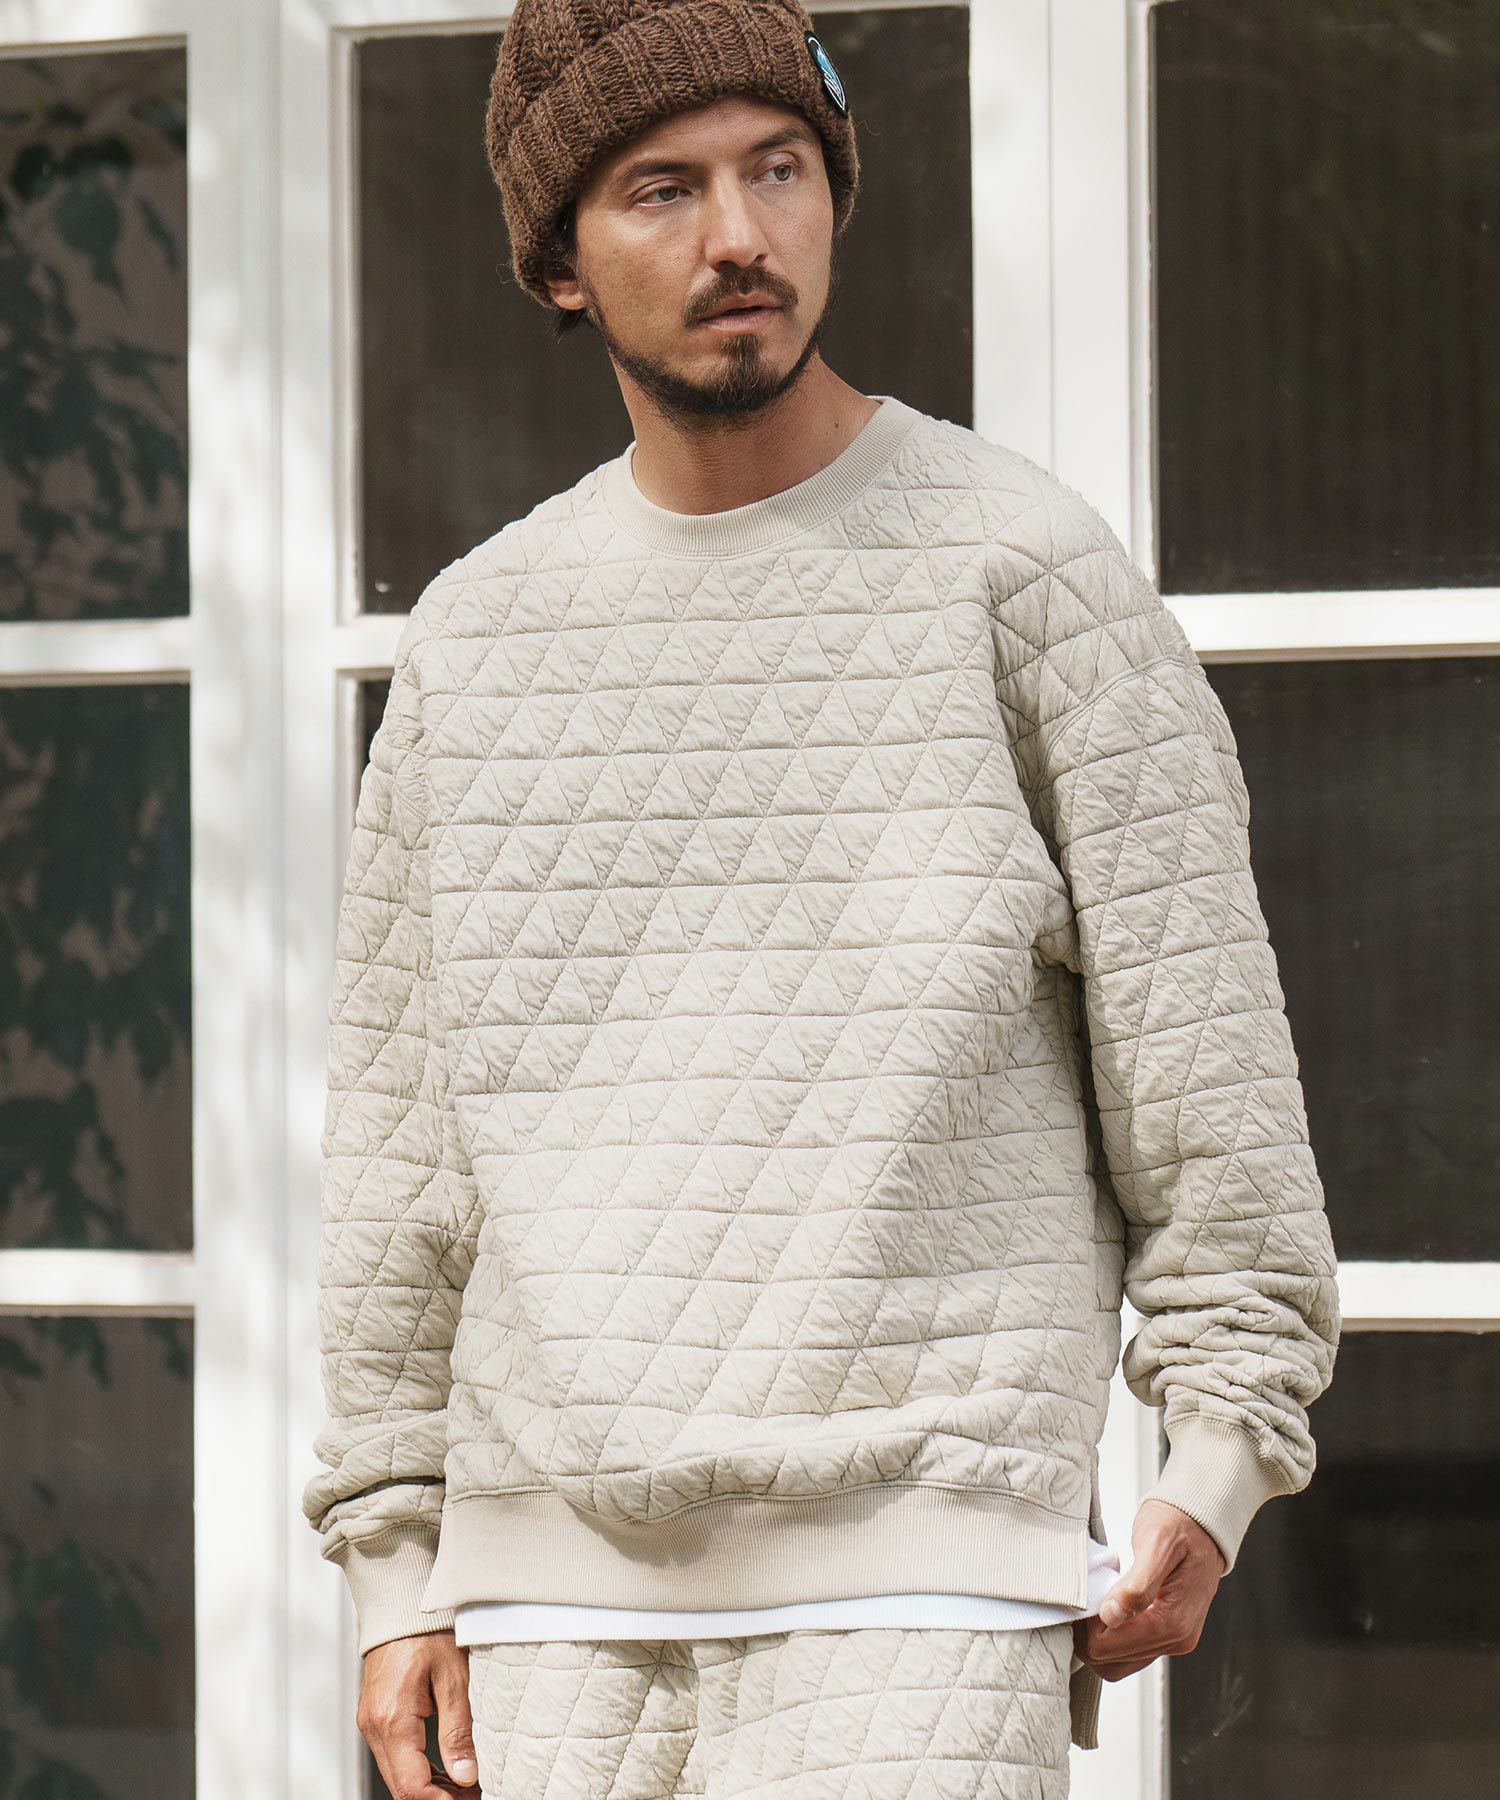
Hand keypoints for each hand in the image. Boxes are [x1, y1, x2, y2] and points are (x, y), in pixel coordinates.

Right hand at [357, 1629, 478, 1797]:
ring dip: (428, 1787)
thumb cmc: (427, 1630)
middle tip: (472, 1796)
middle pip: (401, 1787)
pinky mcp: (375, 1715)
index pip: (412, 1786)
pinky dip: (417, 1769)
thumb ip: (458, 1730)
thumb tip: (466, 1775)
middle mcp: (374, 1726)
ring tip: (464, 1786)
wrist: (401, 1601)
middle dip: (437, 1799)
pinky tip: (444, 1770)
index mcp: (392, 1719)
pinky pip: (393, 1756)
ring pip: (396, 1775)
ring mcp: (371, 1722)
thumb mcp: (453, 1677)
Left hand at [1072, 1499, 1226, 1681]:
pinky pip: (1130, 1651)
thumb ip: (1137, 1584)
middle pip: (1110, 1661)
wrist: (1202, 1522)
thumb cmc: (1179, 1526)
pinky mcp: (1168, 1634)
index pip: (1109, 1648)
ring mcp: (1174, 1640)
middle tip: (1088, 1597)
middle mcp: (1177, 1639)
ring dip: (1098, 1638)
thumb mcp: (1157, 1544)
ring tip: (1098, 1600)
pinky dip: (1111, 1637)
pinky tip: (1109, 1607)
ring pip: (1117, 1662)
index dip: (1087, 1626)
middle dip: (1089, 1634)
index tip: (1087, 1596)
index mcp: (1173, 1623)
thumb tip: (1112, 1616)